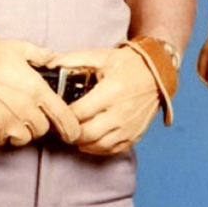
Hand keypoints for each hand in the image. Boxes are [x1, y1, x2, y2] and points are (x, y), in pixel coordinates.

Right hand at [0, 27, 79, 146]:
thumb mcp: (20, 49)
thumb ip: (41, 55)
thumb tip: (52, 58)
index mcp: (37, 90)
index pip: (64, 116)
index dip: (71, 128)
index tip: (72, 134)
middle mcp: (26, 109)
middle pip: (42, 129)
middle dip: (38, 123)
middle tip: (28, 113)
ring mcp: (8, 122)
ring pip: (24, 138)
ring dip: (20, 132)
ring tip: (11, 118)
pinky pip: (2, 141)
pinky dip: (0, 135)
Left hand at [51, 39, 175, 155]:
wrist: (158, 72)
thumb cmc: (128, 63)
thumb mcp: (101, 56)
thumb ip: (74, 60)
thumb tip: (49, 63)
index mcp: (111, 92)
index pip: (79, 113)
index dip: (62, 115)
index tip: (55, 112)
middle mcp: (121, 113)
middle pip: (87, 134)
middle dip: (70, 132)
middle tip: (61, 126)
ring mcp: (129, 127)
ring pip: (98, 145)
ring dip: (82, 142)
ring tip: (73, 132)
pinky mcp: (135, 135)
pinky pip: (112, 150)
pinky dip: (97, 148)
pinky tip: (89, 140)